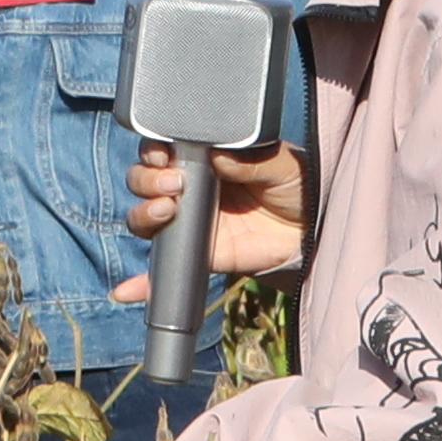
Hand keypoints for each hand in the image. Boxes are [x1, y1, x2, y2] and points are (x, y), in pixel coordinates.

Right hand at [117, 140, 312, 294]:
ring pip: (144, 218)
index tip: (162, 154)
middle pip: (143, 181)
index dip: (153, 150)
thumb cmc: (299, 188)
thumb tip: (217, 156)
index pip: (162, 150)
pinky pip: (162, 269)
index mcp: (204, 159)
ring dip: (142, 213)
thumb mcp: (281, 163)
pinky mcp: (196, 254)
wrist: (314, 231)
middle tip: (174, 184)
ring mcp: (188, 222)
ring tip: (166, 211)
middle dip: (146, 180)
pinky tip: (126, 290)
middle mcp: (189, 188)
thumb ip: (250, 158)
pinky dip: (142, 283)